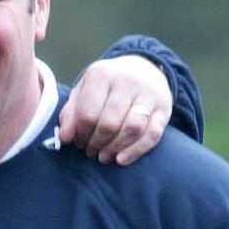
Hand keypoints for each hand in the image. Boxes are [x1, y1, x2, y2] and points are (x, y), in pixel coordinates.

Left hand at [57, 54, 172, 164]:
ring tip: (103, 157)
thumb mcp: (83, 91)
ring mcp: (149, 94)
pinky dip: (136, 151)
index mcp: (101, 75)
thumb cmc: (106, 86)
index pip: (87, 113)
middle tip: (90, 151)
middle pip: (109, 123)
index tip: (77, 142)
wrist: (144, 69)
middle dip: (96, 143)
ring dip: (114, 148)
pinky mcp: (164, 108)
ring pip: (132, 128)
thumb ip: (70, 113)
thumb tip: (64, 138)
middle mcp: (127, 81)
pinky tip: (121, 159)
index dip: (80, 134)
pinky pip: (152, 134)